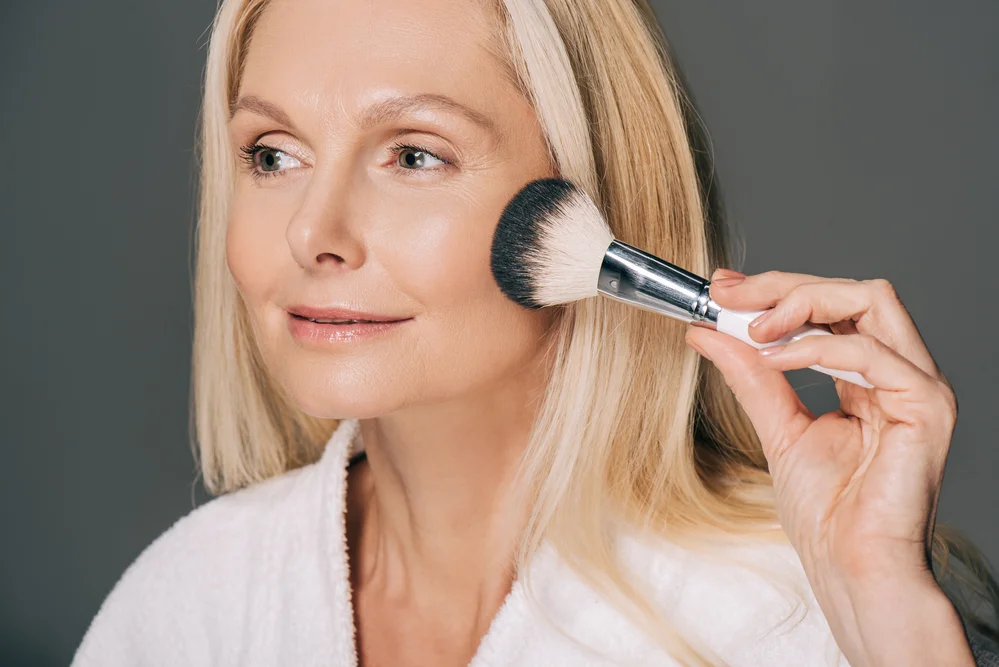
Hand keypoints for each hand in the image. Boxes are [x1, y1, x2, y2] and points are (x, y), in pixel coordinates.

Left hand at [684, 269, 969, 664]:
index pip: (831, 307)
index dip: (776, 289)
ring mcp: (918, 385)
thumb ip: (749, 375)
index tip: (722, 289)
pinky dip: (812, 347)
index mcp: (870, 376)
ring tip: (750, 327)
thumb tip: (707, 331)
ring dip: (798, 304)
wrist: (850, 566)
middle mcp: (900, 372)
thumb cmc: (828, 512)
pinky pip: (868, 351)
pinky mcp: (925, 404)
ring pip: (869, 300)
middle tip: (728, 294)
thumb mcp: (777, 426)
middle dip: (783, 286)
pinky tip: (771, 358)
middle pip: (852, 291)